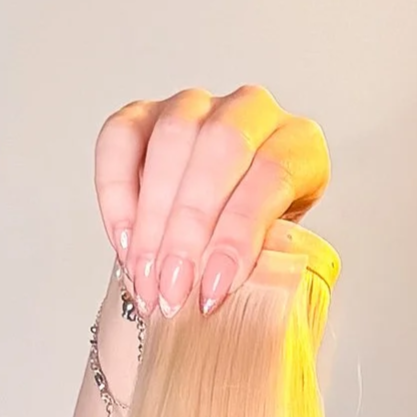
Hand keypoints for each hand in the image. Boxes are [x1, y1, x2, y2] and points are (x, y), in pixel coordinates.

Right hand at [95, 85, 330, 324]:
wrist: (219, 243)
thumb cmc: (259, 250)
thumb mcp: (280, 260)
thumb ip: (270, 270)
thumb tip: (246, 310)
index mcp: (299, 144)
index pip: (270, 176)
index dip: (238, 235)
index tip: (214, 291)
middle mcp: (251, 111)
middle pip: (218, 149)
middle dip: (190, 229)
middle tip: (173, 290)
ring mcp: (196, 106)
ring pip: (170, 139)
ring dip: (152, 219)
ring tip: (147, 280)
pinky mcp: (145, 113)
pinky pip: (120, 138)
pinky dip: (116, 194)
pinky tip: (124, 244)